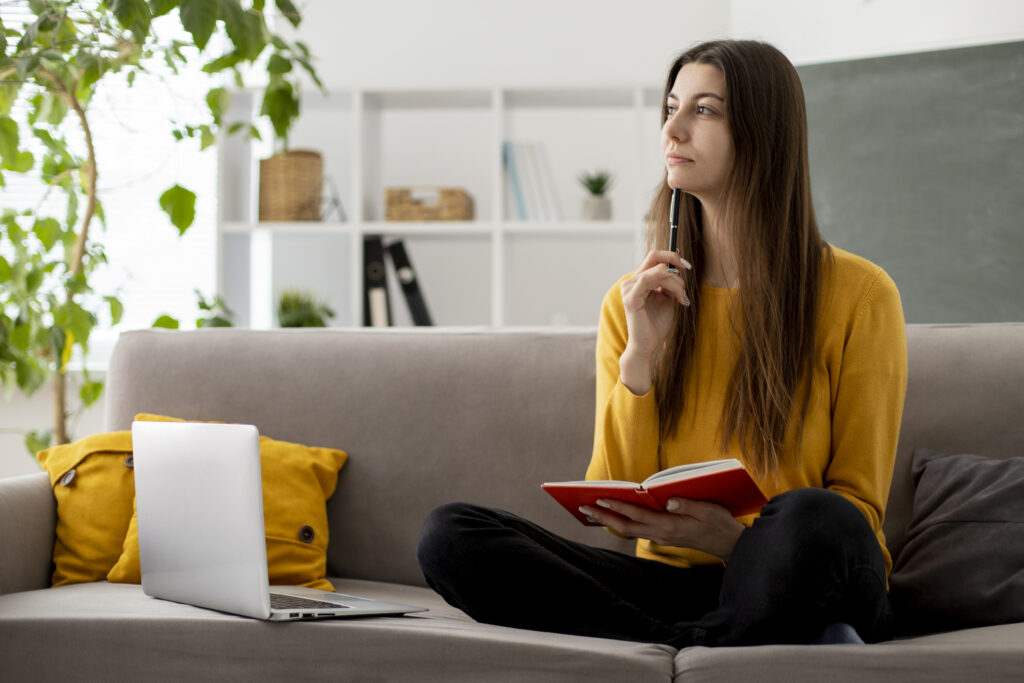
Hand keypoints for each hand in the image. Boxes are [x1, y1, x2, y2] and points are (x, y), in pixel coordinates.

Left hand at [580, 497, 743, 560]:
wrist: (730, 545)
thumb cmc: (719, 524)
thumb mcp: (707, 510)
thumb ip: (686, 504)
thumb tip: (667, 500)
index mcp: (670, 526)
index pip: (637, 515)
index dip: (617, 506)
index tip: (600, 498)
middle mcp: (661, 534)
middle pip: (626, 526)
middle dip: (603, 516)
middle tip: (583, 506)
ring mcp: (662, 537)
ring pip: (630, 530)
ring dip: (610, 520)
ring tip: (592, 511)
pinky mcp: (664, 537)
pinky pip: (638, 530)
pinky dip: (623, 523)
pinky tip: (615, 516)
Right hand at [619, 250, 691, 393]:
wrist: (649, 345)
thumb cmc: (657, 324)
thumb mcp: (667, 298)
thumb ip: (669, 282)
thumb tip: (677, 264)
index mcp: (639, 281)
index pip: (653, 257)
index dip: (671, 255)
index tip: (686, 264)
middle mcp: (631, 282)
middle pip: (654, 257)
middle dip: (674, 261)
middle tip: (688, 271)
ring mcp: (629, 289)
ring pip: (657, 271)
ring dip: (675, 282)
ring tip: (682, 297)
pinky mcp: (630, 297)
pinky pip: (648, 279)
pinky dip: (666, 283)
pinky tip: (676, 295)